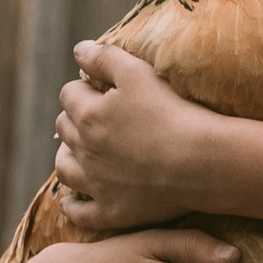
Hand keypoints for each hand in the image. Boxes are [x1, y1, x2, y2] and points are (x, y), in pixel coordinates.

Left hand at [53, 41, 214, 233]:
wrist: (198, 161)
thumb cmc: (171, 112)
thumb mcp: (137, 73)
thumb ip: (105, 57)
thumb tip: (78, 49)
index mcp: (88, 115)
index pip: (69, 94)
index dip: (82, 88)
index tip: (97, 90)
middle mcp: (84, 150)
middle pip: (64, 129)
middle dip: (73, 120)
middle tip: (91, 119)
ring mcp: (96, 184)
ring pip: (64, 168)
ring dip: (67, 157)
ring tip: (78, 154)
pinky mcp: (111, 211)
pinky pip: (79, 212)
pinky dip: (72, 205)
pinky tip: (72, 201)